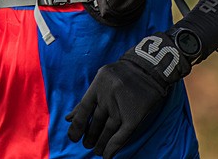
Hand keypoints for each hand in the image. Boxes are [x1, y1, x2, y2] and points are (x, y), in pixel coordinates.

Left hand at [66, 33, 192, 157]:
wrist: (150, 67)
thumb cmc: (122, 74)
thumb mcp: (101, 79)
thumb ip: (87, 99)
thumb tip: (68, 118)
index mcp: (98, 85)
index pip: (83, 110)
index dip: (77, 126)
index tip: (73, 137)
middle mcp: (108, 96)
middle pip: (96, 122)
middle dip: (90, 136)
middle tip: (87, 145)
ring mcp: (121, 106)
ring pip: (108, 130)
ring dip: (101, 143)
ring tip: (97, 150)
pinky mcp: (134, 116)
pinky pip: (122, 135)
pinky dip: (113, 147)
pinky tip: (107, 155)